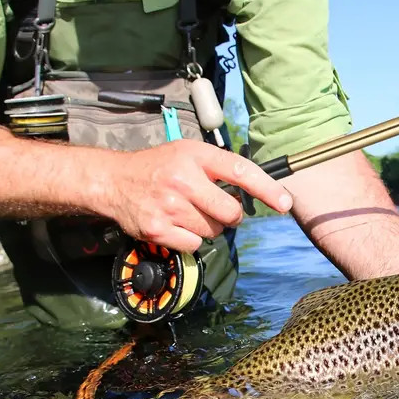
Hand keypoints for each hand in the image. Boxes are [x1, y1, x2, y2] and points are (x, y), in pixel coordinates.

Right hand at [105, 139, 292, 252]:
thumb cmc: (158, 168)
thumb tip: (255, 195)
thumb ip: (219, 170)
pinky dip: (190, 239)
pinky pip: (195, 244)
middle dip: (228, 215)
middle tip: (212, 208)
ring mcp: (169, 205)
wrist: (113, 181)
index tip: (285, 203)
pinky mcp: (158, 229)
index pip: (241, 171)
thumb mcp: (188, 154)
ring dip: (207, 227)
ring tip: (186, 212)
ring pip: (213, 231)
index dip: (267, 189)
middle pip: (231, 213)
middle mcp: (183, 179)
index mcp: (195, 155)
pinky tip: (175, 224)